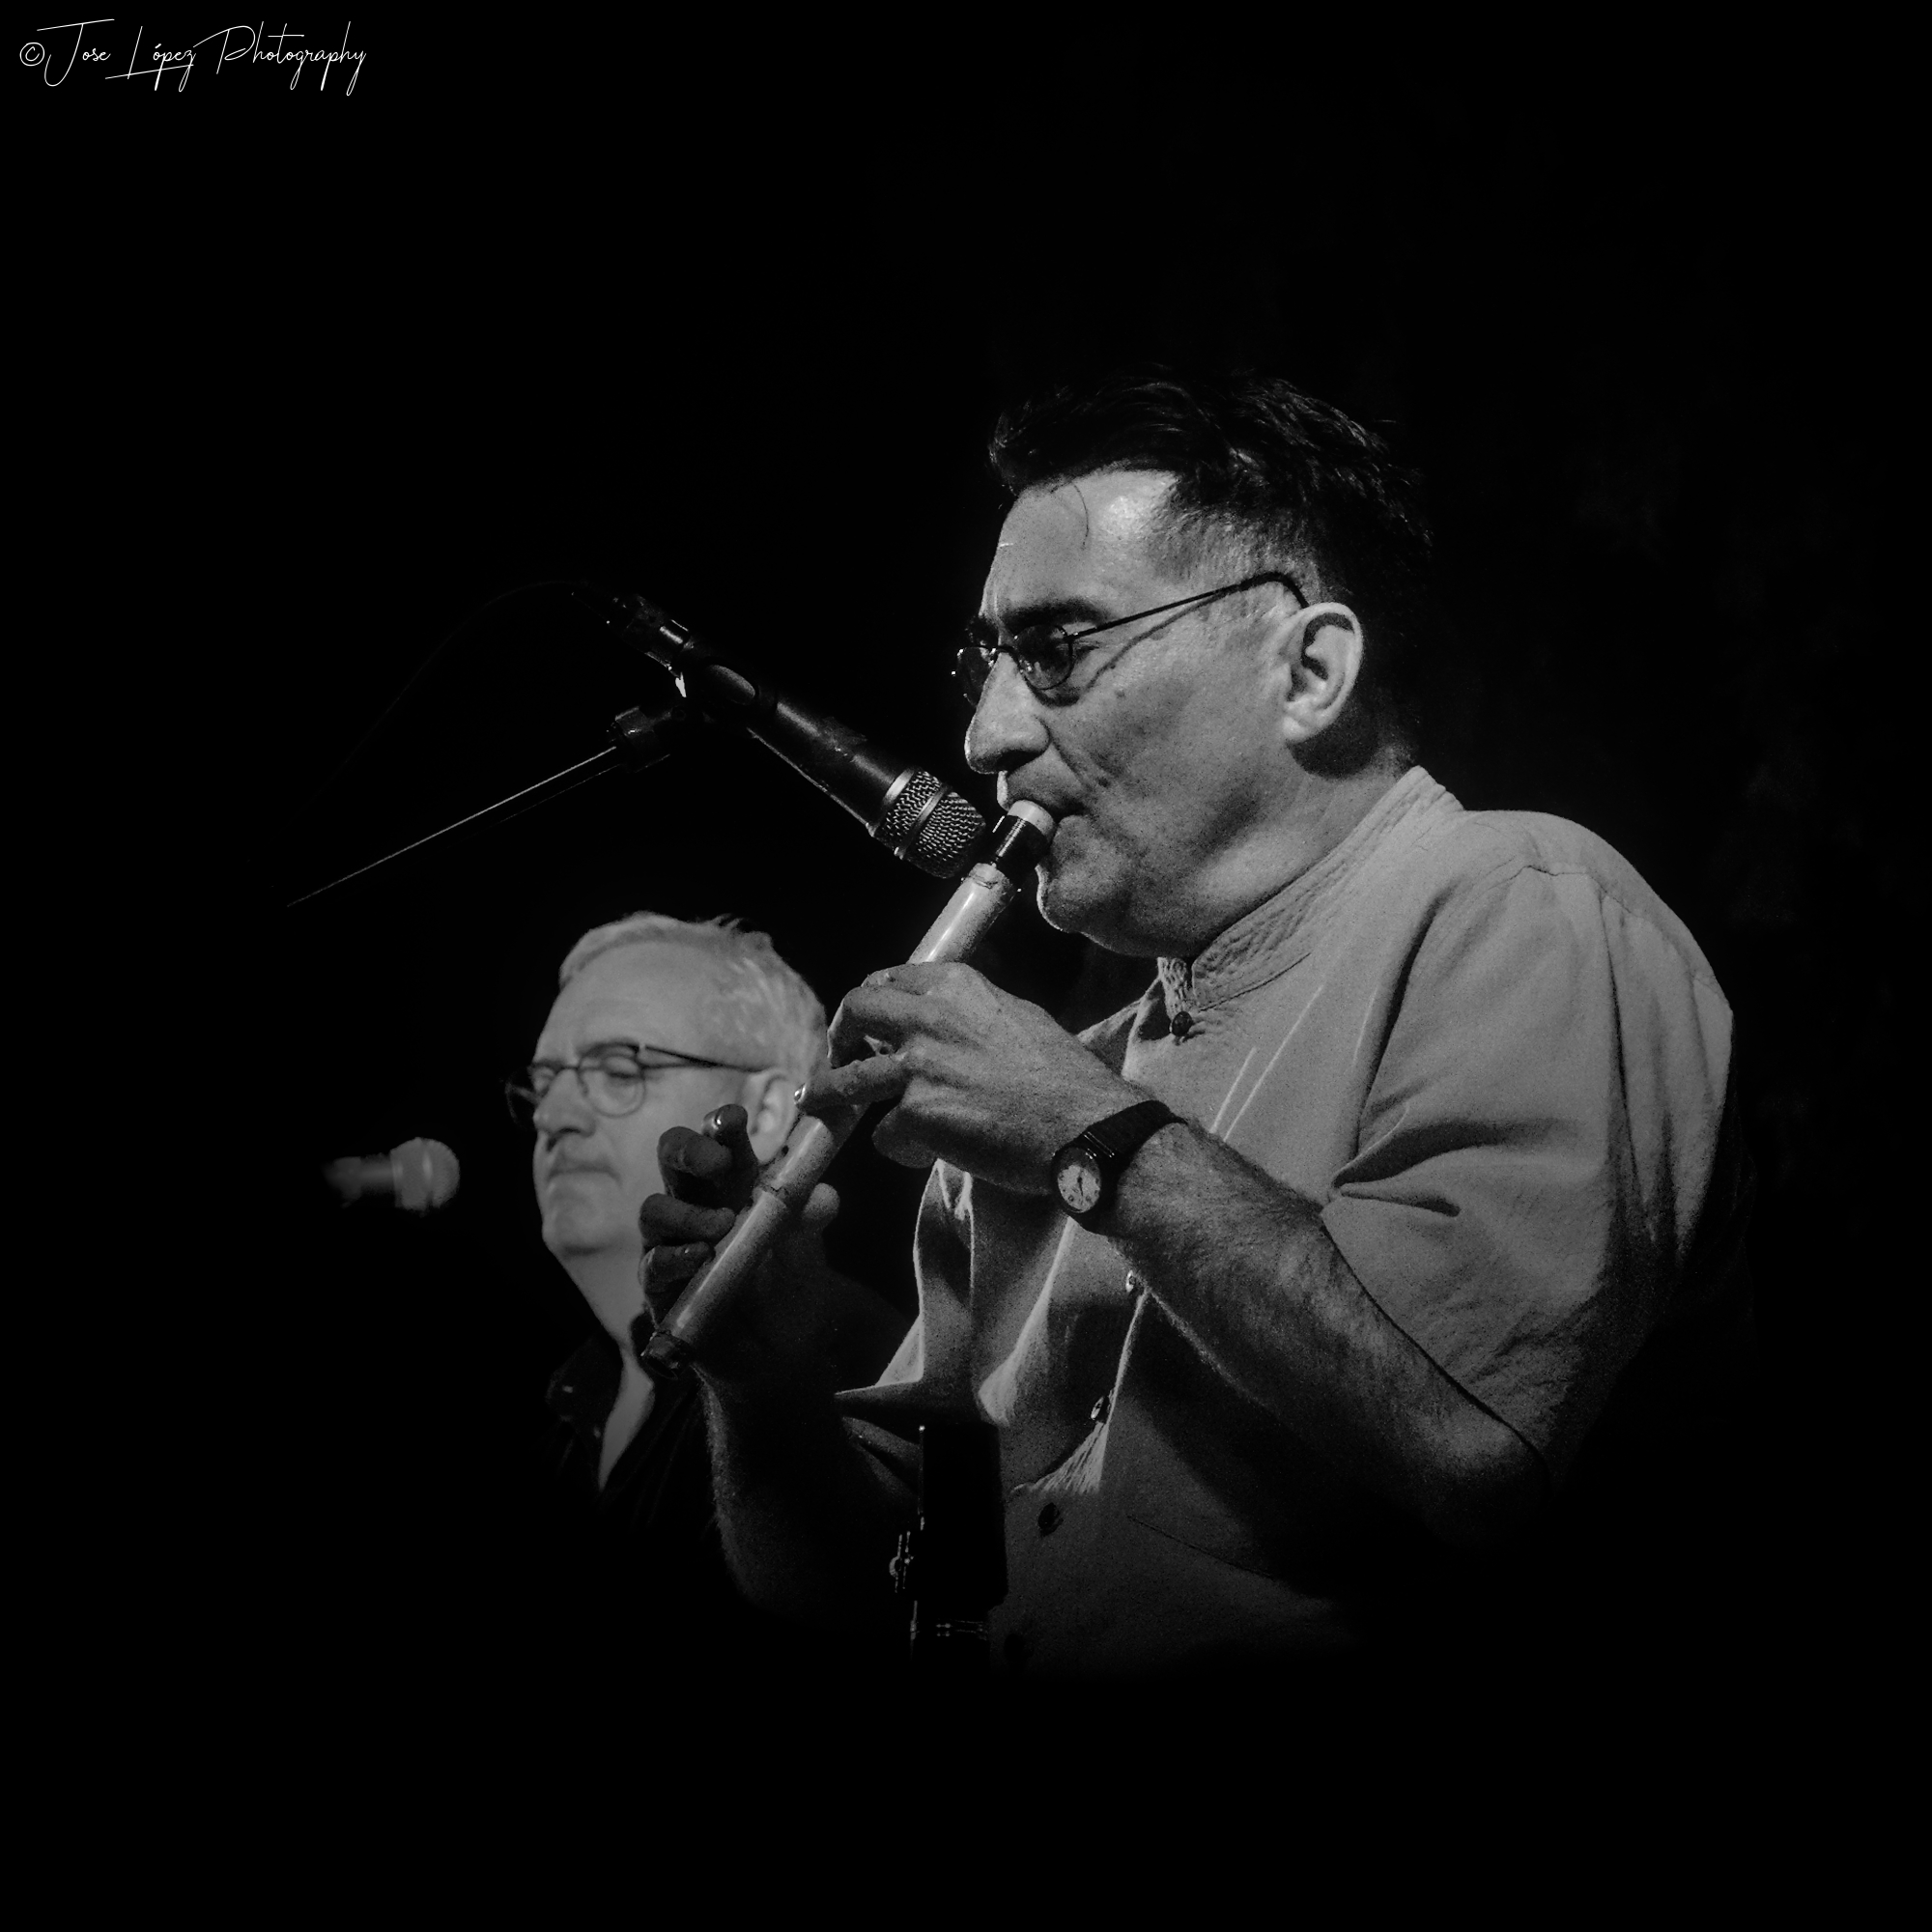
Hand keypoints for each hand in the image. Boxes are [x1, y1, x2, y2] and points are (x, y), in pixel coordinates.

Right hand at [637, 1104, 844, 1388]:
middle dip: (689, 1150)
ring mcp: (673, 1243)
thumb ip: (811, 1216)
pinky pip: (653, 1265)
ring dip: (686, 1213)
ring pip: (654, 1210)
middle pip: (672, 1157)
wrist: (780, 1351)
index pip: (718, 1138)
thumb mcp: (806, 1243)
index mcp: (731, 1180)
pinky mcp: (661, 1287)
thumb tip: (824, 1196)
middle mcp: (695, 1203)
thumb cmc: (787, 1281)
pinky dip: (674, 1256)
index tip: (735, 1120)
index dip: (720, 1124)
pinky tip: (699, 1257)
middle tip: (718, 1162)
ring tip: (722, 1225)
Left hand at [799, 962, 1141, 1191]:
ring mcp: (919, 1066)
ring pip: (847, 1079)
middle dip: (838, 1033)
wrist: (1085, 1126)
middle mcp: (931, 1017)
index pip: (889, 979)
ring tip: (814, 1104)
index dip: (870, 1002)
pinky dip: (900, 1147)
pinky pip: (884, 1134)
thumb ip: (973, 1013)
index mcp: (957, 986)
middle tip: (837, 1053)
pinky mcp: (917, 1113)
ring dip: (827, 1094)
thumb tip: (950, 1019)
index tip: (865, 1022)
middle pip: (855, 1010)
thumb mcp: (1019, 1017)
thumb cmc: (1064, 1078)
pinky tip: (922, 1153)